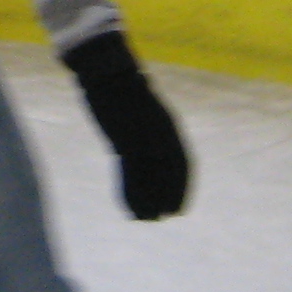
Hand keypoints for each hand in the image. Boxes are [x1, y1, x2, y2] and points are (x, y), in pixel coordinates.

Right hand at [63, 32, 189, 220]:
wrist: (109, 72)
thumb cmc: (127, 88)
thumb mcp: (146, 110)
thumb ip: (154, 130)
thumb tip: (157, 150)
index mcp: (169, 126)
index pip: (183, 164)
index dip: (182, 188)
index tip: (179, 207)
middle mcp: (159, 135)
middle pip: (168, 174)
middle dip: (169, 196)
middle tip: (168, 215)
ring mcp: (139, 138)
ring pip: (148, 178)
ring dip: (149, 201)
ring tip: (149, 219)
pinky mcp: (120, 140)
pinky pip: (127, 174)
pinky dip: (128, 194)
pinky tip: (128, 208)